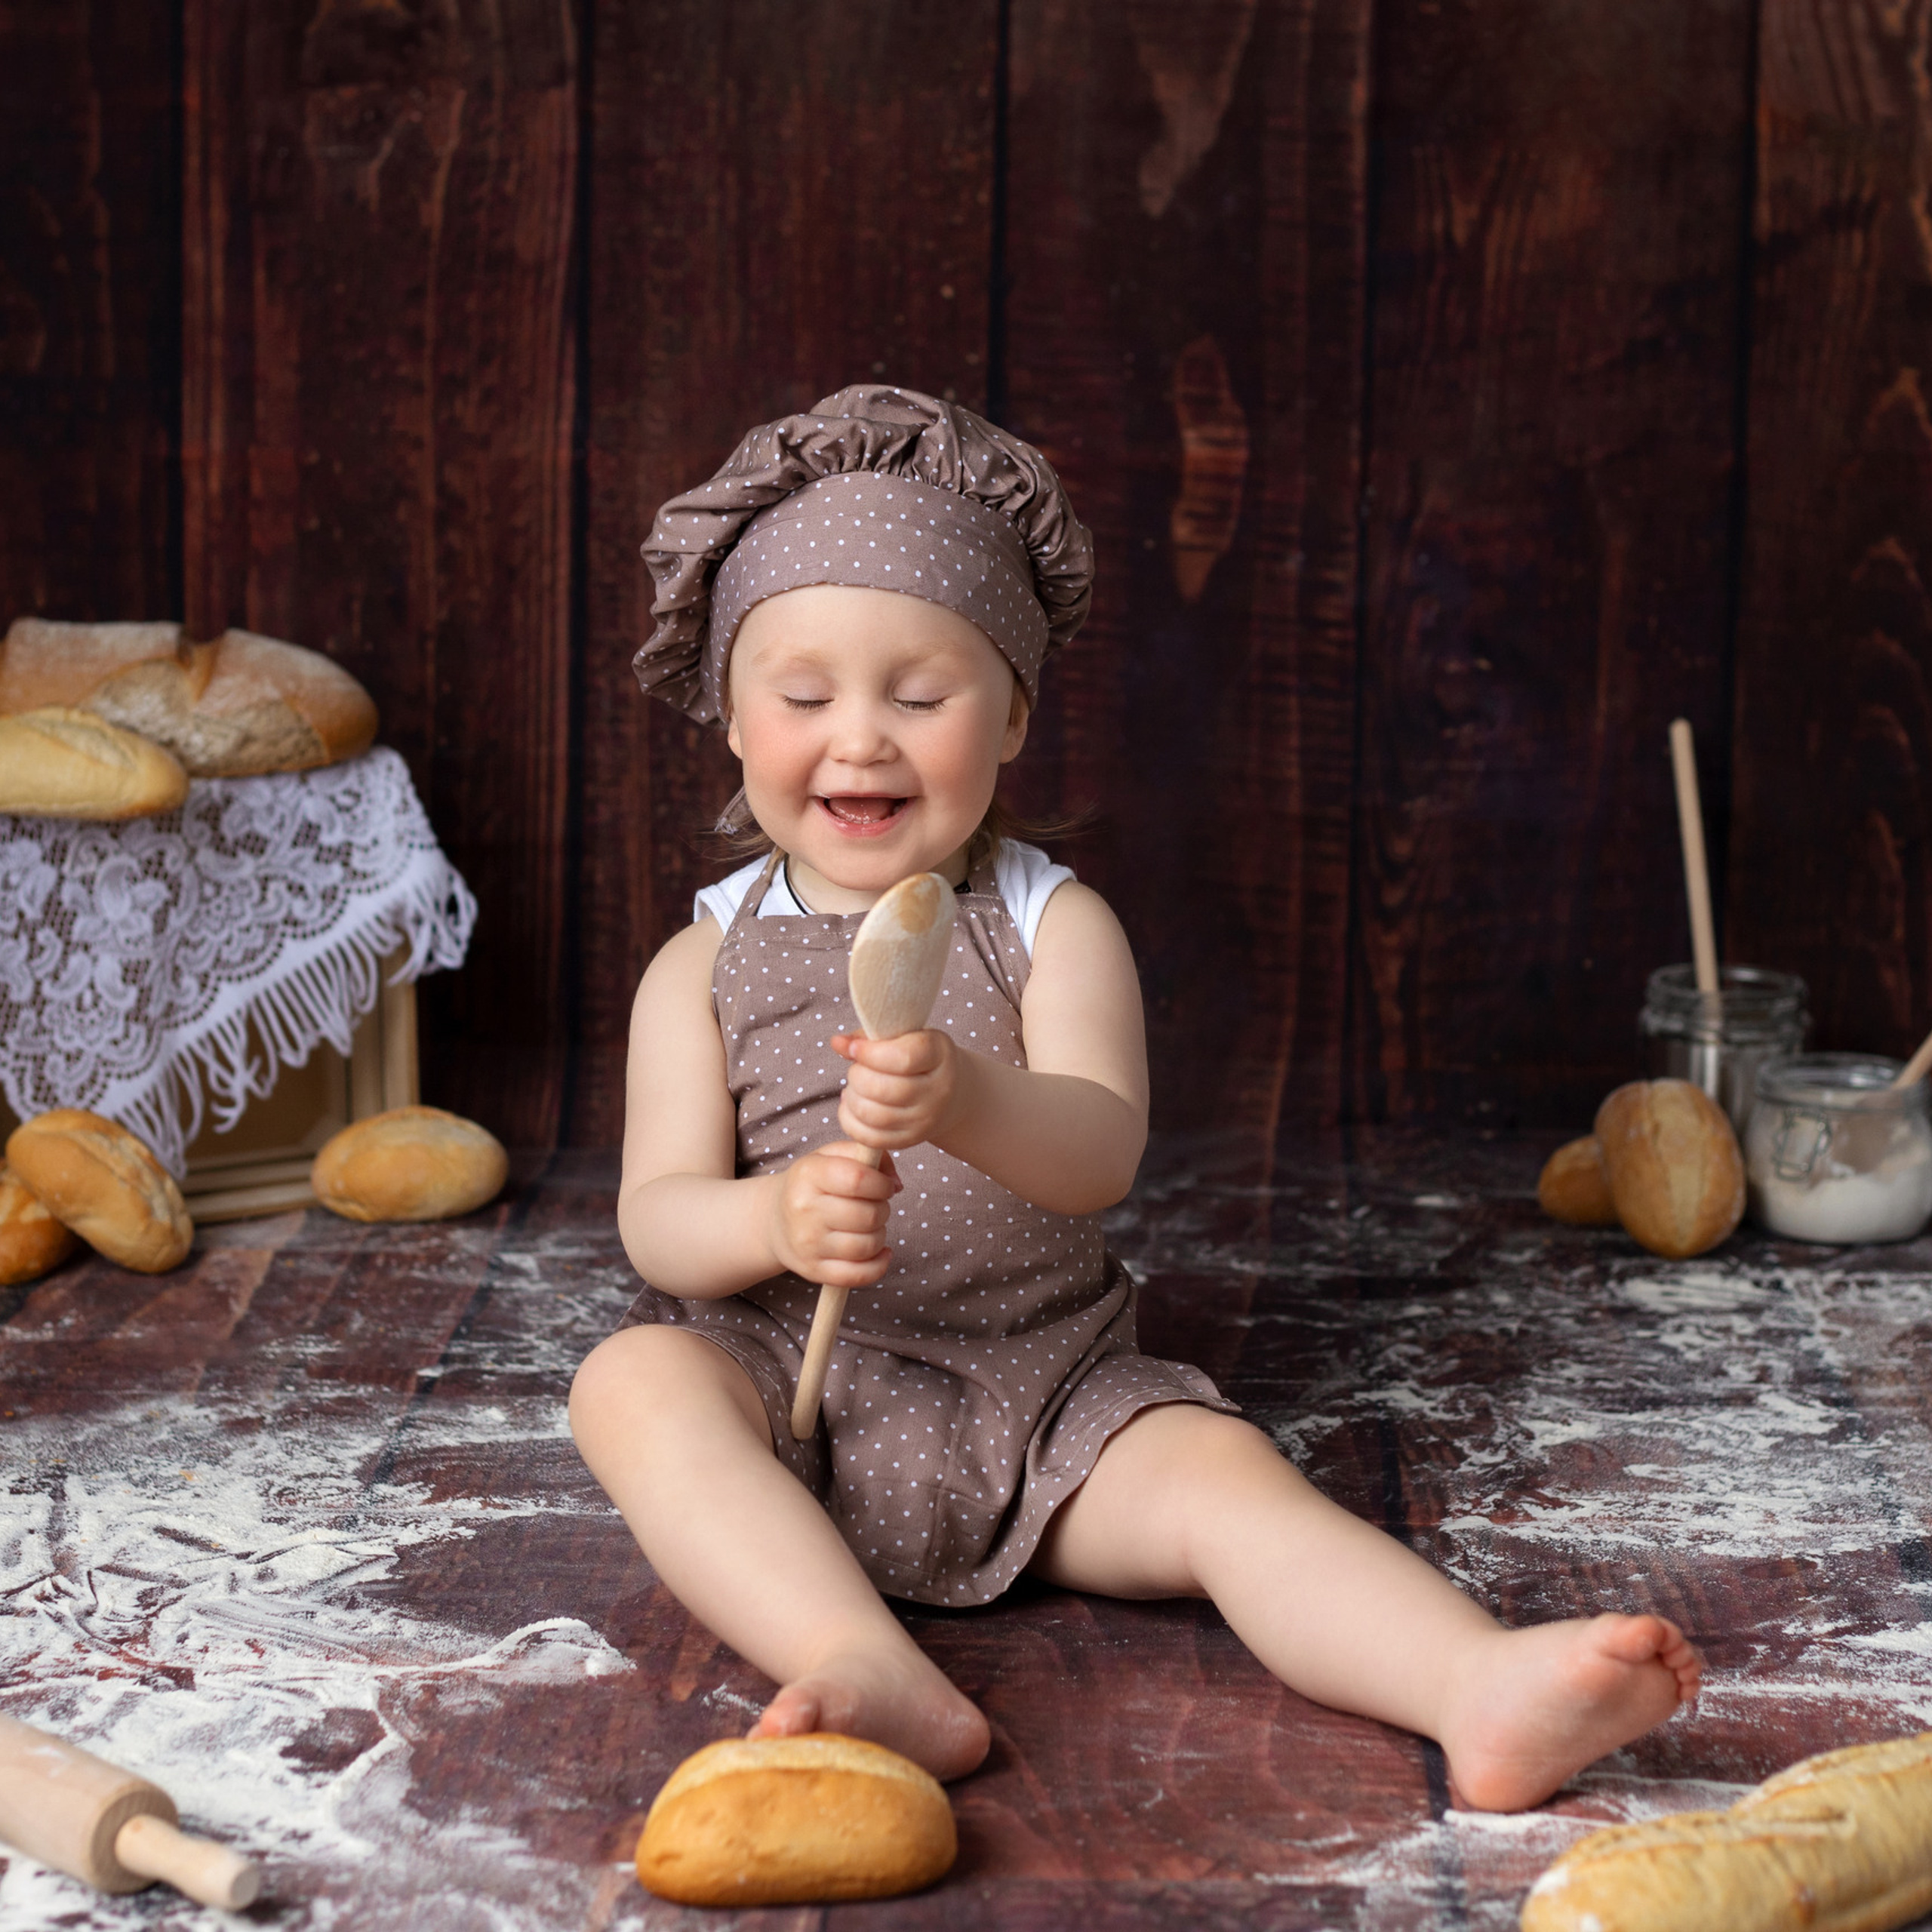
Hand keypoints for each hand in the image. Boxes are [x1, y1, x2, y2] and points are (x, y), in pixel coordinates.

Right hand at [766, 1141, 900, 1286]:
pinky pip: (859, 1275)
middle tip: (874, 1205)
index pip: (858, 1179)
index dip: (882, 1183)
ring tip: (869, 1226)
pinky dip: (879, 1265)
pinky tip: (879, 1252)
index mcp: (808, 1174)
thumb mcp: (832, 1155)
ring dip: (880, 1235)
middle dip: (883, 1209)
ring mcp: (808, 1244)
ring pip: (868, 1245)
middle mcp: (804, 1210)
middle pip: (868, 1215)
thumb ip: (866, 1153)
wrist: (774, 1219)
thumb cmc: (813, 1184)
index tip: (884, 1186)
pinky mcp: (814, 1271)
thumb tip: (896, 1184)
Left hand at [832, 1029, 960, 1151]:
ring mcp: (924, 1120)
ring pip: (873, 1115)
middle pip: (884, 1089)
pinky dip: (850, 1120)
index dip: (870, 1053)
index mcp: (940, 1055)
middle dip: (857, 1076)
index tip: (855, 1048)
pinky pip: (870, 1138)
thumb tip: (837, 1043)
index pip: (903, 1058)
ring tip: (854, 1086)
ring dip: (852, 1097)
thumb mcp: (906, 1037)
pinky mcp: (909, 1140)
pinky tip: (851, 1104)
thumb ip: (871, 1036)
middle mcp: (938, 1091)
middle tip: (857, 1068)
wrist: (950, 1094)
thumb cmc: (921, 1059)